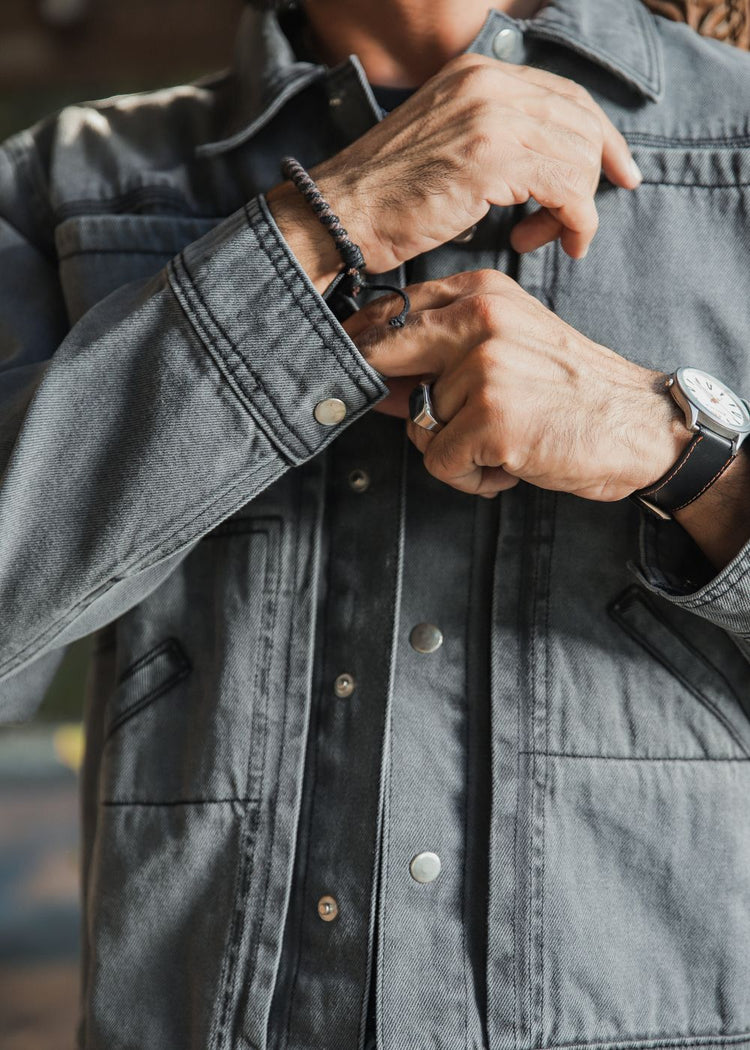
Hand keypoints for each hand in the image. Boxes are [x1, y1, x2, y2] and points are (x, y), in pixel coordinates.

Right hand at [268, 53, 641, 290]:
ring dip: (574, 210)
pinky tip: (549, 243)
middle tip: (576, 226)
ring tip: (541, 240)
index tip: (619, 173)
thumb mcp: (446, 145)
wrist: (339, 215)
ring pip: (579, 158)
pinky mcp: (492, 160)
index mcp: (479, 73)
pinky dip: (573, 223)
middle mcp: (489, 83)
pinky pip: (568, 189)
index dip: (602, 137)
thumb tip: (549, 161)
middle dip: (594, 179)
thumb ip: (495, 136)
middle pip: (582, 124)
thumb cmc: (386, 197)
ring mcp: (491, 116)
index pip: (567, 95)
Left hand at [343, 270, 690, 500]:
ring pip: (418, 423)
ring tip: (502, 443)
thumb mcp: (513, 344)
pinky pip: (440, 462)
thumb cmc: (575, 392)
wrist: (639, 427)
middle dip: (386, 391)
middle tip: (403, 414)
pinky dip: (470, 478)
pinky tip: (508, 466)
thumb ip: (448, 351)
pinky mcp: (491, 419)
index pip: (397, 311)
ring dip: (454, 448)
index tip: (355, 364)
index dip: (368, 344)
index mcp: (484, 294)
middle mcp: (480, 321)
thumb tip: (379, 381)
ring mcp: (485, 369)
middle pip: (387, 355)